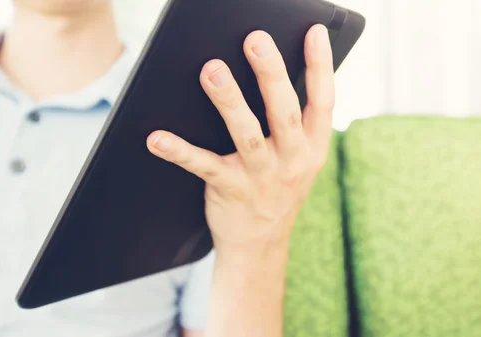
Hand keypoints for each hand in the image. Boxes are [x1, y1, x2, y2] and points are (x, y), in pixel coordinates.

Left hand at [146, 24, 334, 256]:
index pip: (323, 102)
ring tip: (212, 70)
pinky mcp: (231, 191)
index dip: (321, 66)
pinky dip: (181, 152)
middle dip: (272, 74)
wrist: (261, 245)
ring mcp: (262, 178)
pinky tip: (157, 137)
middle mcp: (293, 161)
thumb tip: (275, 71)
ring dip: (229, 102)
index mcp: (313, 147)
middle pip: (284, 112)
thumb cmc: (277, 189)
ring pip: (246, 135)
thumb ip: (295, 123)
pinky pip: (205, 167)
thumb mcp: (300, 159)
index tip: (314, 32)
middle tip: (256, 39)